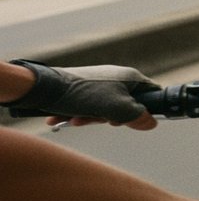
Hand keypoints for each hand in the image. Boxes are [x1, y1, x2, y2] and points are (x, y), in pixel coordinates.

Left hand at [3, 61, 160, 130]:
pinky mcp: (85, 87)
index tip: (131, 121)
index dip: (146, 110)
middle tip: (102, 120)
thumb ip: (137, 116)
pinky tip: (67, 118)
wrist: (45, 87)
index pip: (151, 93)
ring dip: (92, 118)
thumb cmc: (83, 95)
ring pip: (106, 107)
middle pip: (127, 104)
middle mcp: (117, 78)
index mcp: (130, 77)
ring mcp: (100, 82)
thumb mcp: (115, 109)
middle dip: (111, 118)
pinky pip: (90, 105)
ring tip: (76, 120)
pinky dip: (81, 113)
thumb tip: (152, 123)